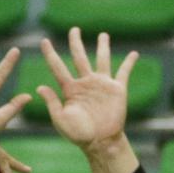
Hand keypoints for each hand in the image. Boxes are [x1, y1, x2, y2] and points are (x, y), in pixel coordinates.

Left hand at [38, 27, 137, 154]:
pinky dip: (129, 62)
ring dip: (103, 47)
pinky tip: (134, 53)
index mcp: (70, 89)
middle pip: (79, 57)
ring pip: (102, 60)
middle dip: (76, 43)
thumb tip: (40, 87)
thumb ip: (52, 103)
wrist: (101, 142)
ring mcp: (102, 85)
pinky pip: (124, 72)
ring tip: (103, 35)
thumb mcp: (61, 120)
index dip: (50, 54)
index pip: (58, 67)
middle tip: (74, 29)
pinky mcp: (117, 90)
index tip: (44, 41)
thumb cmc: (79, 134)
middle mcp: (85, 83)